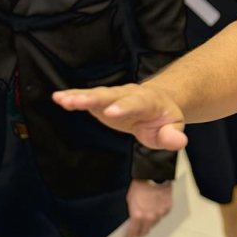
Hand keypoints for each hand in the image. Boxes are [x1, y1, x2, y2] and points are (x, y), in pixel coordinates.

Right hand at [52, 83, 187, 150]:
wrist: (157, 102)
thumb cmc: (163, 118)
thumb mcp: (173, 127)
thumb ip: (172, 135)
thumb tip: (178, 141)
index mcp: (148, 102)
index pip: (137, 103)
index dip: (125, 107)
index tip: (112, 113)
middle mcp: (129, 95)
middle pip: (112, 96)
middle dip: (96, 99)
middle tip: (79, 102)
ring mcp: (114, 96)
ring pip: (97, 95)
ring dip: (80, 97)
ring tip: (63, 99)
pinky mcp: (101, 101)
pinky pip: (87, 97)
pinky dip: (73, 97)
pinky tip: (58, 98)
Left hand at [125, 179, 173, 236]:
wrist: (154, 177)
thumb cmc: (139, 187)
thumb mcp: (130, 201)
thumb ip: (132, 213)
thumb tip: (133, 222)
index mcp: (137, 216)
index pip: (132, 233)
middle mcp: (149, 218)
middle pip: (145, 232)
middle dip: (140, 231)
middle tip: (139, 230)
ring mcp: (160, 214)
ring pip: (154, 224)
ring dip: (150, 222)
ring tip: (149, 215)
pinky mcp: (168, 209)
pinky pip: (162, 216)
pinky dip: (159, 214)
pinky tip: (156, 208)